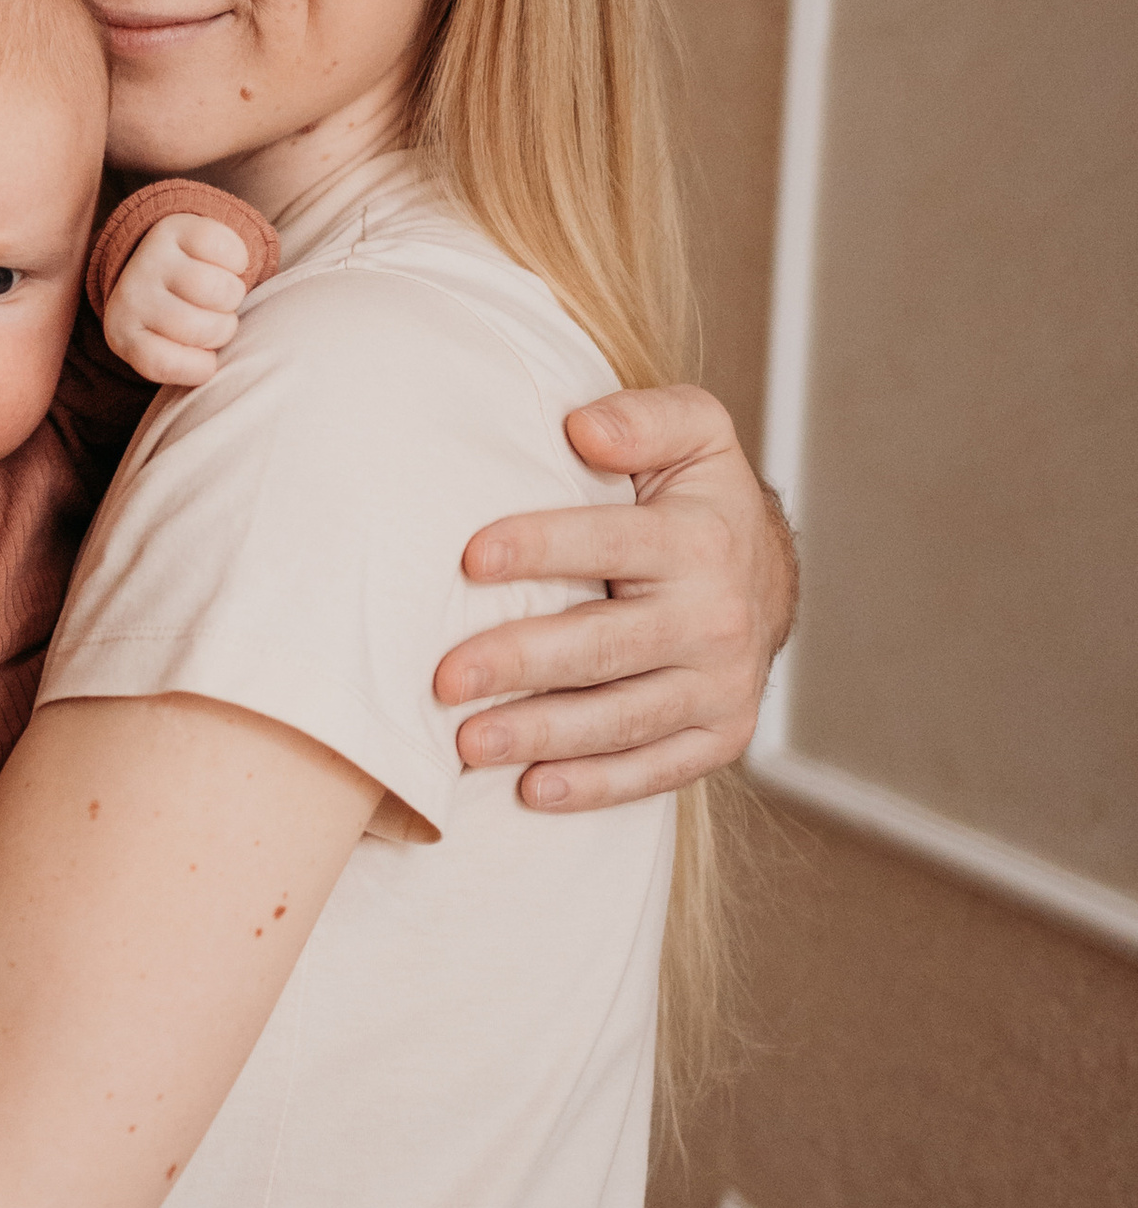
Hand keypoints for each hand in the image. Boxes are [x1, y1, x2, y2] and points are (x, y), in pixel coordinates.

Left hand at [101, 213, 253, 389]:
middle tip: (212, 316)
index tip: (202, 357)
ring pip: (221, 290)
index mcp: (123, 334)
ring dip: (234, 294)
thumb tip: (216, 372)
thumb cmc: (175, 318)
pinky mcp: (177, 228)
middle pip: (204, 327)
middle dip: (222, 327)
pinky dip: (238, 261)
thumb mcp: (168, 350)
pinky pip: (231, 252)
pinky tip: (222, 264)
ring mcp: (152, 258)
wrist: (162, 257)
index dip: (200, 366)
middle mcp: (131, 294)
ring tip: (219, 292)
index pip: (166, 364)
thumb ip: (186, 367)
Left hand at [435, 383, 798, 808]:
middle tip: (444, 678)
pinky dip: (595, 786)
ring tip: (466, 744)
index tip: (469, 558)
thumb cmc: (697, 500)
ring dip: (541, 735)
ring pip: (622, 719)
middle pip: (605, 646)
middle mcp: (716, 619)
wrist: (763, 577)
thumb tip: (582, 428)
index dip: (541, 547)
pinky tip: (533, 789)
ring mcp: (721, 686)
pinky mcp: (720, 736)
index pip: (611, 542)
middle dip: (520, 662)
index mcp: (701, 541)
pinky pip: (655, 770)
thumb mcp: (692, 434)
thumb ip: (643, 418)